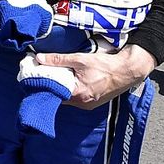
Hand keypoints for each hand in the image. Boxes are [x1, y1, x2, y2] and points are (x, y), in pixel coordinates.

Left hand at [36, 44, 155, 108]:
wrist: (127, 71)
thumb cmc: (106, 65)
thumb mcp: (80, 59)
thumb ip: (58, 59)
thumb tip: (39, 58)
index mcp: (78, 94)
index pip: (53, 93)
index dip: (44, 85)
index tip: (36, 78)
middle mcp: (82, 103)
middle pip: (60, 96)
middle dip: (53, 86)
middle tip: (45, 75)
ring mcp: (89, 105)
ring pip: (69, 97)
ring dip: (63, 88)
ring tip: (57, 76)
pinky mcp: (94, 103)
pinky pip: (78, 98)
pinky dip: (72, 90)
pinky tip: (71, 80)